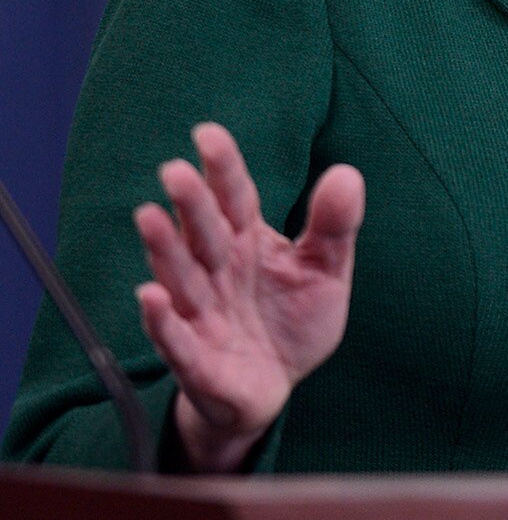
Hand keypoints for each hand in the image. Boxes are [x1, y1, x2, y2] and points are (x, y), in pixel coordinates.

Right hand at [133, 122, 363, 471]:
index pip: (234, 199)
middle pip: (203, 233)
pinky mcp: (197, 360)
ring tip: (149, 216)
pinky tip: (152, 296)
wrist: (275, 385)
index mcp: (247, 243)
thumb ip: (334, 227)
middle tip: (177, 170)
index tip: (208, 134)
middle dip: (190, 204)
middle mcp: (217, 272)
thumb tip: (347, 173)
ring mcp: (202, 314)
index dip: (223, 169)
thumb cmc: (292, 319)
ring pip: (180, 277)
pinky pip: (176, 339)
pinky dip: (162, 321)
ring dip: (164, 250)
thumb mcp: (325, 270)